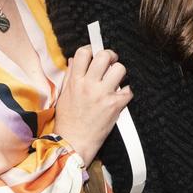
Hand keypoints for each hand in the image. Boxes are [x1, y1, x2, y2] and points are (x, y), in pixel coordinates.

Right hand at [54, 45, 130, 163]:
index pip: (84, 52)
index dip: (92, 50)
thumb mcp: (63, 95)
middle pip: (105, 56)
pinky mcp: (115, 105)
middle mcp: (89, 85)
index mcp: (75, 81)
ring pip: (120, 69)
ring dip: (121, 73)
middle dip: (111, 56)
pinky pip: (129, 90)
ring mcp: (103, 94)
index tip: (95, 55)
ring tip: (117, 80)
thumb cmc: (68, 121)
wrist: (74, 142)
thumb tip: (75, 59)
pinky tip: (121, 96)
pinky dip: (127, 92)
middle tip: (111, 63)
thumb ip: (70, 76)